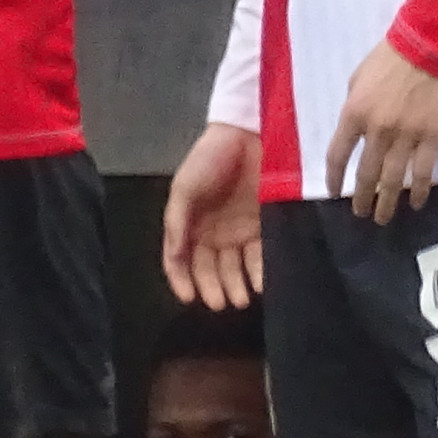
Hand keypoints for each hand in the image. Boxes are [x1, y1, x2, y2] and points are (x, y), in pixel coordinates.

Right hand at [163, 122, 267, 305]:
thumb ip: (177, 223)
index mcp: (188, 224)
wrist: (248, 133)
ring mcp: (238, 231)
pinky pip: (259, 255)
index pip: (180, 261)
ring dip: (236, 286)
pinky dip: (258, 271)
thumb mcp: (184, 188)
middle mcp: (211, 233)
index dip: (182, 280)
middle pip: (208, 269)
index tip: (190, 297)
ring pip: (234, 268)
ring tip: (241, 299)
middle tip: (221, 304)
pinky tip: (260, 283)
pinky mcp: (262, 226)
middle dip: (213, 288)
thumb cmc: (209, 159)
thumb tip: (175, 257)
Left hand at [325, 40, 437, 220]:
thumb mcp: (358, 79)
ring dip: (387, 203)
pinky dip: (421, 190)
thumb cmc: (389, 57)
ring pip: (394, 180)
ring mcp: (406, 135)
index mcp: (354, 113)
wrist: (428, 44)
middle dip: (361, 198)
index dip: (334, 178)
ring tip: (383, 218)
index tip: (334, 192)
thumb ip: (354, 107)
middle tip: (361, 213)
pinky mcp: (432, 136)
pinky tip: (418, 203)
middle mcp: (377, 130)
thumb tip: (356, 132)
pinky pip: (424, 171)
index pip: (338, 155)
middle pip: (366, 174)